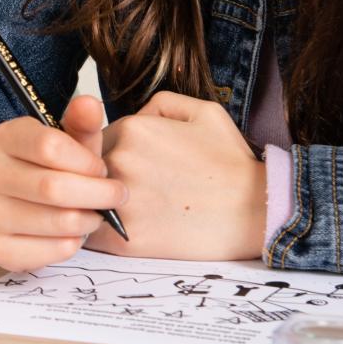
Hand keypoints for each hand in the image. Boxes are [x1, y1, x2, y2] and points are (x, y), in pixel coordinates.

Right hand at [0, 95, 125, 271]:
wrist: (10, 200)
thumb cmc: (47, 168)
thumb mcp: (66, 140)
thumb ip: (81, 124)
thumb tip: (90, 104)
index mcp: (6, 137)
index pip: (50, 146)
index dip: (87, 162)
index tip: (103, 170)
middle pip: (52, 187)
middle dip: (97, 194)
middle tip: (116, 196)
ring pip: (53, 221)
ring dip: (88, 221)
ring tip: (97, 216)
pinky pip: (45, 252)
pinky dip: (70, 246)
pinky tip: (76, 236)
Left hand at [85, 91, 265, 261]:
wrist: (258, 211)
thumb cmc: (231, 164)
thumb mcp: (203, 111)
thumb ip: (159, 105)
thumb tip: (133, 117)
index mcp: (132, 129)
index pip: (93, 137)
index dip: (105, 151)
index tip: (128, 164)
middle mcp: (119, 161)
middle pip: (85, 168)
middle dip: (98, 176)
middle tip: (132, 188)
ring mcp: (119, 200)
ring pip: (84, 200)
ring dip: (96, 204)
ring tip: (128, 209)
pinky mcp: (123, 238)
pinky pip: (90, 234)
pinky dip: (96, 234)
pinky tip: (122, 231)